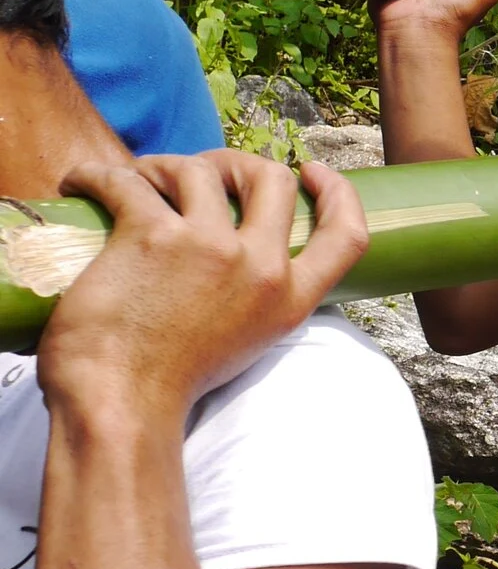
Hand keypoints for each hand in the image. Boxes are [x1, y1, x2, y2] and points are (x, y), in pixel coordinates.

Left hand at [36, 151, 368, 419]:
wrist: (120, 404)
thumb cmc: (169, 382)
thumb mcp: (246, 342)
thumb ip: (255, 300)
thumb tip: (237, 256)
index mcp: (289, 300)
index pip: (346, 235)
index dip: (338, 192)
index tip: (311, 171)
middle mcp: (260, 268)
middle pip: (271, 179)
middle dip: (236, 164)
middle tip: (202, 172)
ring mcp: (209, 247)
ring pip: (199, 168)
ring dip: (162, 166)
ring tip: (135, 182)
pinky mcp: (151, 236)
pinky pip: (125, 180)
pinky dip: (95, 175)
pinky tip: (81, 184)